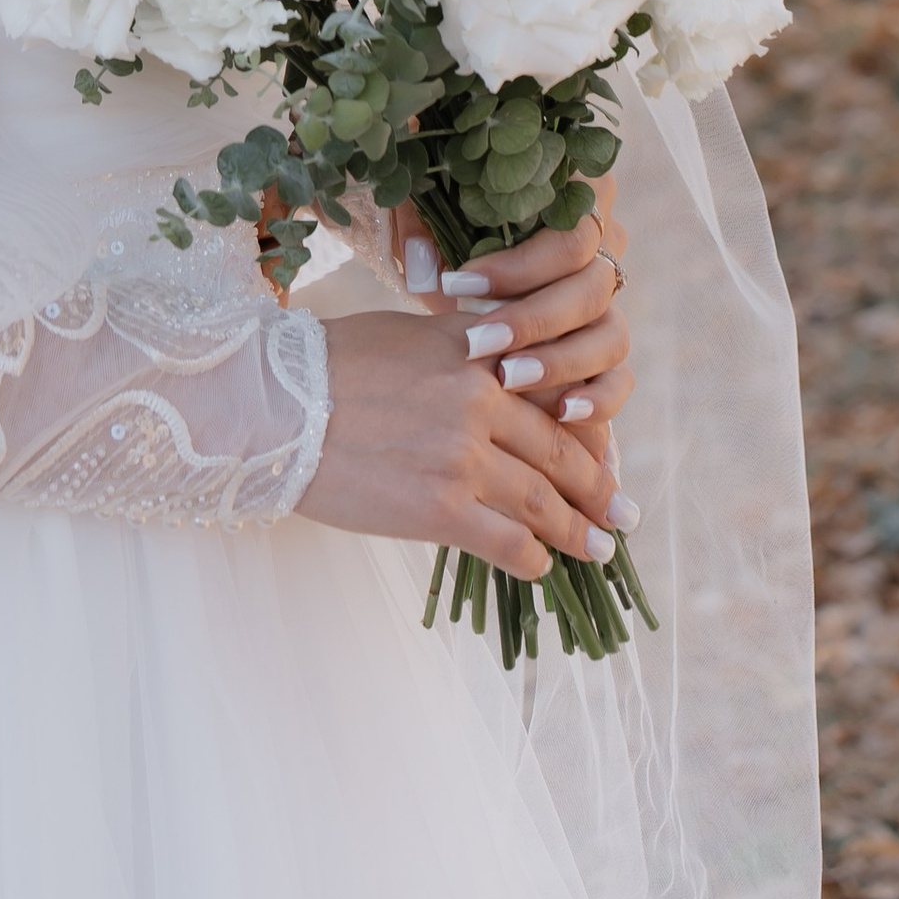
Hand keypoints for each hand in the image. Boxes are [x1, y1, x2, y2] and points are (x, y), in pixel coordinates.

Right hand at [297, 281, 627, 574]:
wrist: (277, 406)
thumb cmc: (332, 363)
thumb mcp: (408, 331)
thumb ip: (464, 345)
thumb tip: (500, 363)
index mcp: (475, 352)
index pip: (550, 393)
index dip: (587, 429)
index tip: (606, 452)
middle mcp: (479, 401)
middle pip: (558, 451)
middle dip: (596, 488)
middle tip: (621, 513)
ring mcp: (463, 457)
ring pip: (542, 502)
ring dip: (577, 532)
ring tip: (598, 550)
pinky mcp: (440, 509)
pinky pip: (508, 543)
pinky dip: (532, 558)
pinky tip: (539, 566)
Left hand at [392, 193, 632, 455]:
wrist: (462, 264)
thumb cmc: (448, 222)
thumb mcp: (432, 211)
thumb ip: (426, 230)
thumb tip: (424, 267)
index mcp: (575, 196)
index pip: (568, 235)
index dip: (518, 266)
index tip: (458, 286)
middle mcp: (605, 245)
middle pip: (590, 289)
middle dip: (531, 321)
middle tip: (477, 343)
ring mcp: (611, 299)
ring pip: (611, 336)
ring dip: (560, 362)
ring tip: (509, 380)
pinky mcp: (606, 347)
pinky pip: (620, 377)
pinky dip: (598, 398)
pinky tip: (561, 412)